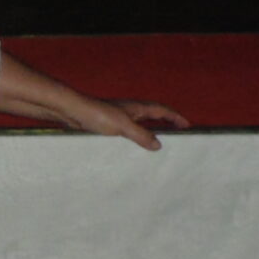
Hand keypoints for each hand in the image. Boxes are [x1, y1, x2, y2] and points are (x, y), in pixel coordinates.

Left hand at [71, 97, 189, 150]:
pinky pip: (127, 131)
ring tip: (156, 146)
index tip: (187, 125)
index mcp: (137, 108)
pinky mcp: (107, 125)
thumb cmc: (97, 115)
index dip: (175, 117)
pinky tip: (131, 149)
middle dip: (165, 123)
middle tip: (176, 134)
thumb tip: (158, 145)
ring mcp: (118, 117)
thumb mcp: (123, 126)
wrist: (71, 112)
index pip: (162, 111)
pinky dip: (134, 138)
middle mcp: (129, 111)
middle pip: (153, 116)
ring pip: (139, 124)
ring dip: (149, 132)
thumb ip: (141, 135)